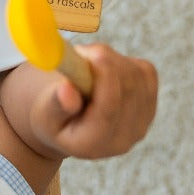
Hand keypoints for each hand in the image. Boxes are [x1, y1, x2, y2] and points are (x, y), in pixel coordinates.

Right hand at [25, 44, 157, 159]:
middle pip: (129, 89)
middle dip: (107, 60)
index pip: (109, 108)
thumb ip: (55, 105)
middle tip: (81, 50)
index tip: (92, 53)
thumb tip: (68, 91)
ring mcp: (141, 123)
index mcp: (93, 143)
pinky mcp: (149, 106)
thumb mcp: (44, 115)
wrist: (69, 125)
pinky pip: (146, 72)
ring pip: (139, 76)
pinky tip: (106, 69)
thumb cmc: (52, 117)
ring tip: (88, 62)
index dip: (105, 77)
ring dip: (114, 59)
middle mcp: (123, 137)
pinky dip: (127, 62)